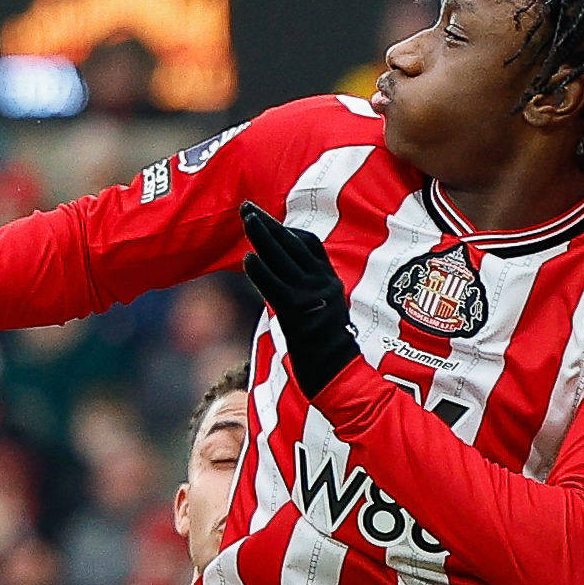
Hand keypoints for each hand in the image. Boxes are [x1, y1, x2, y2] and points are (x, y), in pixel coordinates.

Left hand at [238, 208, 356, 392]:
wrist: (339, 377)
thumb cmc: (328, 353)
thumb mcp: (323, 315)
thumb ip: (309, 294)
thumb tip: (285, 284)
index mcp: (332, 283)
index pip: (310, 245)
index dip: (287, 230)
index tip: (269, 220)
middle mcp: (324, 284)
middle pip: (293, 244)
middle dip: (269, 224)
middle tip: (247, 207)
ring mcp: (312, 298)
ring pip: (283, 258)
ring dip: (261, 236)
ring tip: (245, 218)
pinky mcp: (297, 314)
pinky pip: (276, 286)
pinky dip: (260, 270)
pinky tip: (247, 259)